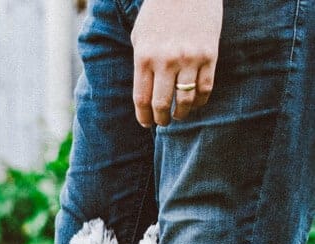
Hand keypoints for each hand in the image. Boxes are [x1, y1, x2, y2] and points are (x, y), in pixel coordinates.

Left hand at [131, 0, 222, 126]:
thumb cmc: (158, 13)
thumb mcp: (140, 38)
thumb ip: (141, 65)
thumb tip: (144, 95)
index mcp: (144, 58)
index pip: (142, 98)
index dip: (144, 116)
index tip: (146, 123)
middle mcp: (166, 61)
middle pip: (162, 104)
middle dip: (161, 119)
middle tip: (163, 122)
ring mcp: (189, 59)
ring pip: (185, 100)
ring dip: (181, 114)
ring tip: (178, 115)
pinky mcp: (210, 55)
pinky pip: (206, 88)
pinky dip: (200, 101)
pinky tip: (195, 104)